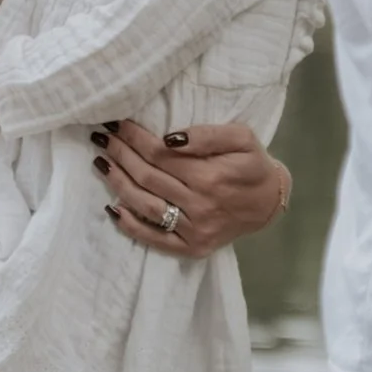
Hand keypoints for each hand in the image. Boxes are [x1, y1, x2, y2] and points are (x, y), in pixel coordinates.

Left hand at [93, 118, 290, 256]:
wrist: (271, 203)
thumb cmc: (253, 165)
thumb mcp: (242, 138)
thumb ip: (207, 135)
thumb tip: (169, 138)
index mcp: (210, 176)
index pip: (160, 154)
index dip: (134, 138)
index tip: (116, 123)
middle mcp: (199, 205)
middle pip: (147, 177)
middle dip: (120, 154)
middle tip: (101, 138)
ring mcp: (194, 230)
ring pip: (145, 205)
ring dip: (118, 183)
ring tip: (101, 163)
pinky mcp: (191, 247)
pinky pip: (154, 238)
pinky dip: (130, 225)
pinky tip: (112, 207)